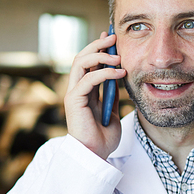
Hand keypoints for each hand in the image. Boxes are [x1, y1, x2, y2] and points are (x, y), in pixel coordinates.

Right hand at [64, 31, 126, 159]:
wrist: (95, 156)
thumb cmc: (103, 138)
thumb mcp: (112, 111)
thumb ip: (112, 94)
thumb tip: (120, 76)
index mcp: (85, 91)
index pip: (88, 62)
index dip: (98, 48)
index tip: (111, 37)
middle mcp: (76, 89)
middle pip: (82, 57)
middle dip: (97, 45)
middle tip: (113, 37)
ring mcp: (73, 94)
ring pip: (80, 63)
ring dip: (99, 55)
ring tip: (118, 55)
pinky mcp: (74, 101)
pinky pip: (88, 79)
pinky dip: (104, 73)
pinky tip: (120, 73)